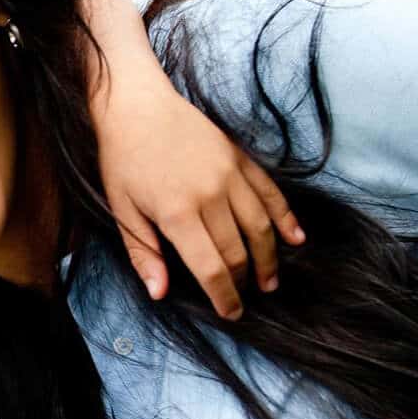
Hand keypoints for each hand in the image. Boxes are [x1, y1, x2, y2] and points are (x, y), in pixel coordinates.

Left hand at [72, 0, 303, 317]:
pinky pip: (271, 193)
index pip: (211, 268)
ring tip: (271, 281)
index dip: (224, 297)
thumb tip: (161, 293)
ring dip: (269, 258)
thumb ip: (143, 253)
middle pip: (239, 252)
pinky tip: (296, 239)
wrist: (137, 104)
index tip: (230, 314)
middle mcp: (210, 196)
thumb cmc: (122, 159)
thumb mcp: (121, 210)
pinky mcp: (240, 158)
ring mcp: (230, 175)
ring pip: (261, 227)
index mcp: (177, 213)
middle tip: (245, 299)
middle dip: (244, 282)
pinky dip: (286, 218)